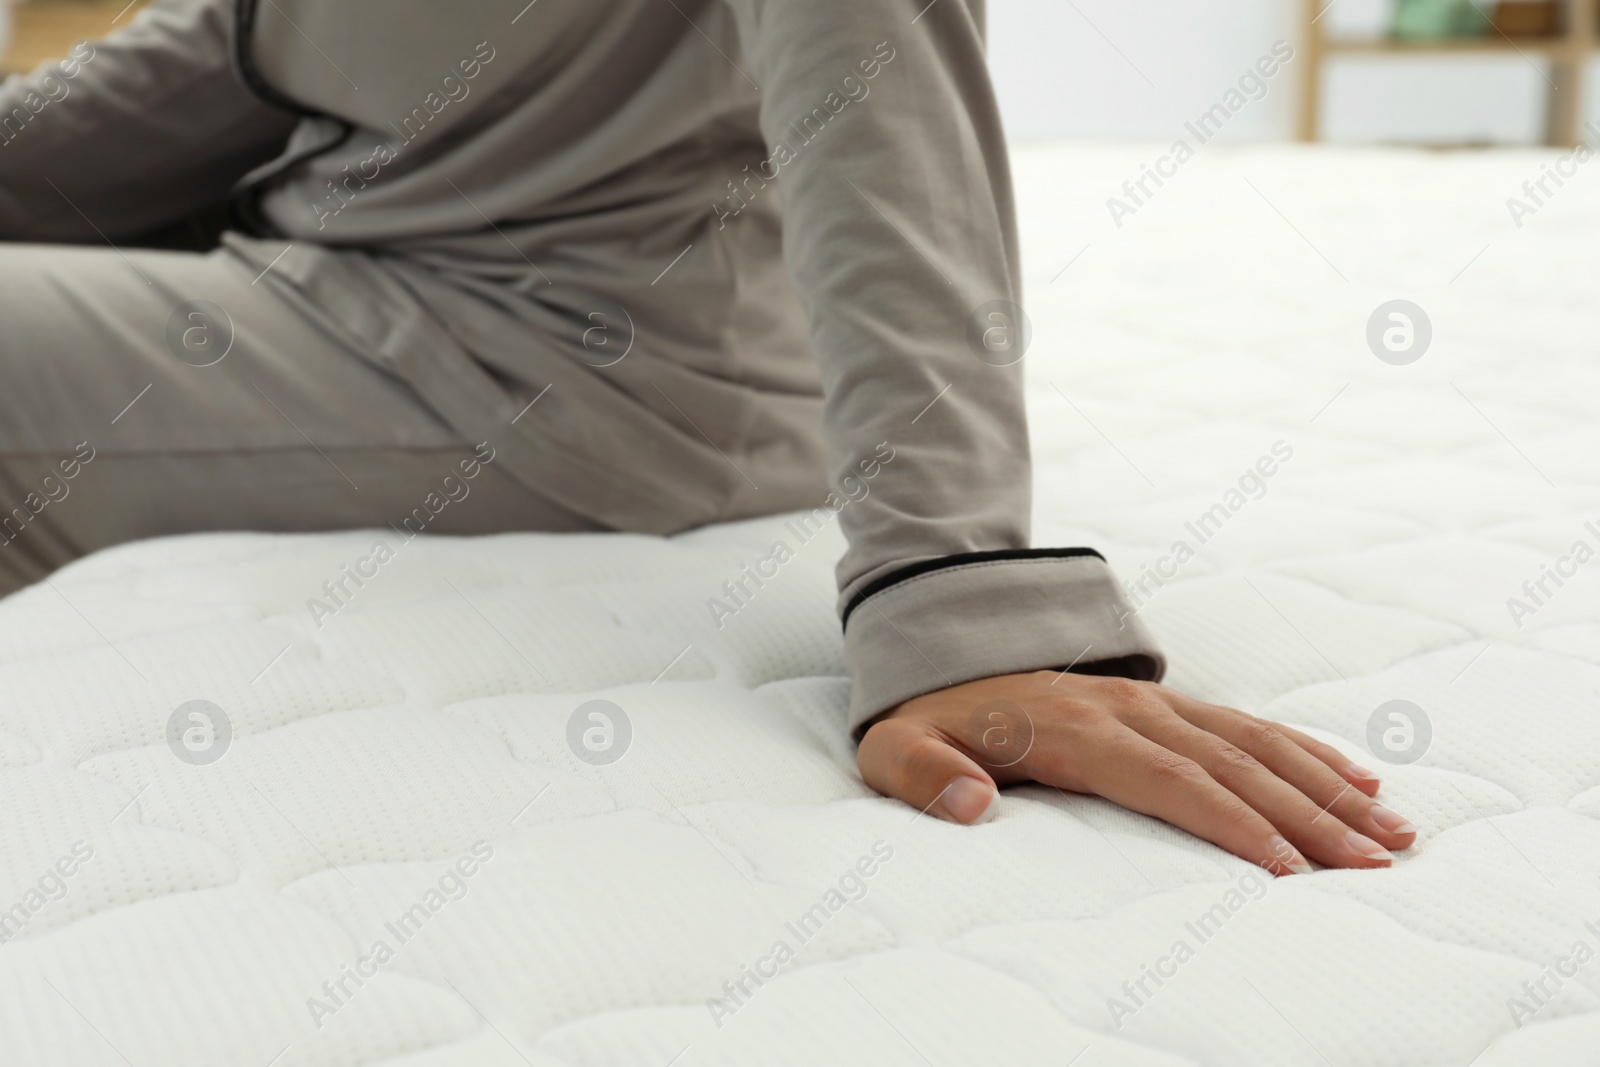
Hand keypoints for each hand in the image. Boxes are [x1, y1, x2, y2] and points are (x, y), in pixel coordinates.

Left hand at [857, 670, 1415, 874]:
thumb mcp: (896, 746)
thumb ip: (925, 776)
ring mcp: (1152, 702)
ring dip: (1327, 785)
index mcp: (1071, 728)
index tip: (1285, 870)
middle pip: (1232, 764)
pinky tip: (1357, 776)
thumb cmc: (925, 717)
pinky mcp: (1165, 702)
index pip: (1166, 780)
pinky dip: (1307, 750)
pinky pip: (1247, 724)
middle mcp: (1127, 709)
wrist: (941, 651)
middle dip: (1309, 816)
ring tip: (1394, 830)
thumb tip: (973, 802)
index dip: (1229, 823)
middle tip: (1375, 864)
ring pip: (1255, 741)